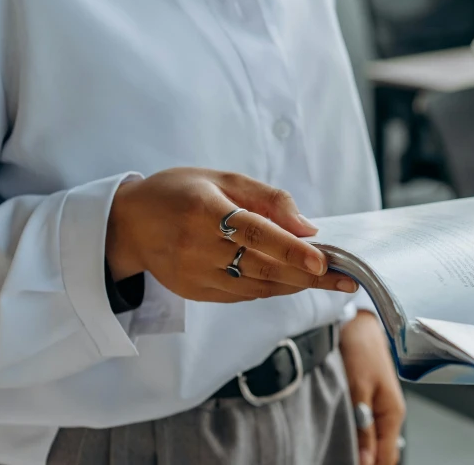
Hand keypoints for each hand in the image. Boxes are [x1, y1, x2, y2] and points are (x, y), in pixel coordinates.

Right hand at [105, 167, 358, 302]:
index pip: (256, 233)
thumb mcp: (222, 179)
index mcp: (203, 211)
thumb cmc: (179, 192)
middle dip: (309, 275)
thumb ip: (267, 199)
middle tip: (345, 279)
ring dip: (296, 284)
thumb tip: (307, 227)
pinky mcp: (195, 292)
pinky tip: (293, 280)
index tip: (323, 260)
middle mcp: (197, 247)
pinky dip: (272, 288)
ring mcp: (194, 274)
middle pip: (263, 267)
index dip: (291, 249)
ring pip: (257, 286)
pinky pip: (243, 294)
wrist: (127, 224)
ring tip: (328, 279)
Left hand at [341, 311, 404, 464]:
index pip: (386, 459)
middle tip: (335, 458)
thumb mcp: (359, 388)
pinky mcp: (369, 402)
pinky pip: (366, 430)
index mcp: (393, 413)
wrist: (357, 322)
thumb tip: (366, 462)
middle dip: (362, 461)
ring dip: (357, 450)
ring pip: (372, 443)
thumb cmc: (361, 347)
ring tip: (335, 451)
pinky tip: (339, 436)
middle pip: (381, 454)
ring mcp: (380, 409)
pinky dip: (354, 437)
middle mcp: (390, 414)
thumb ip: (364, 429)